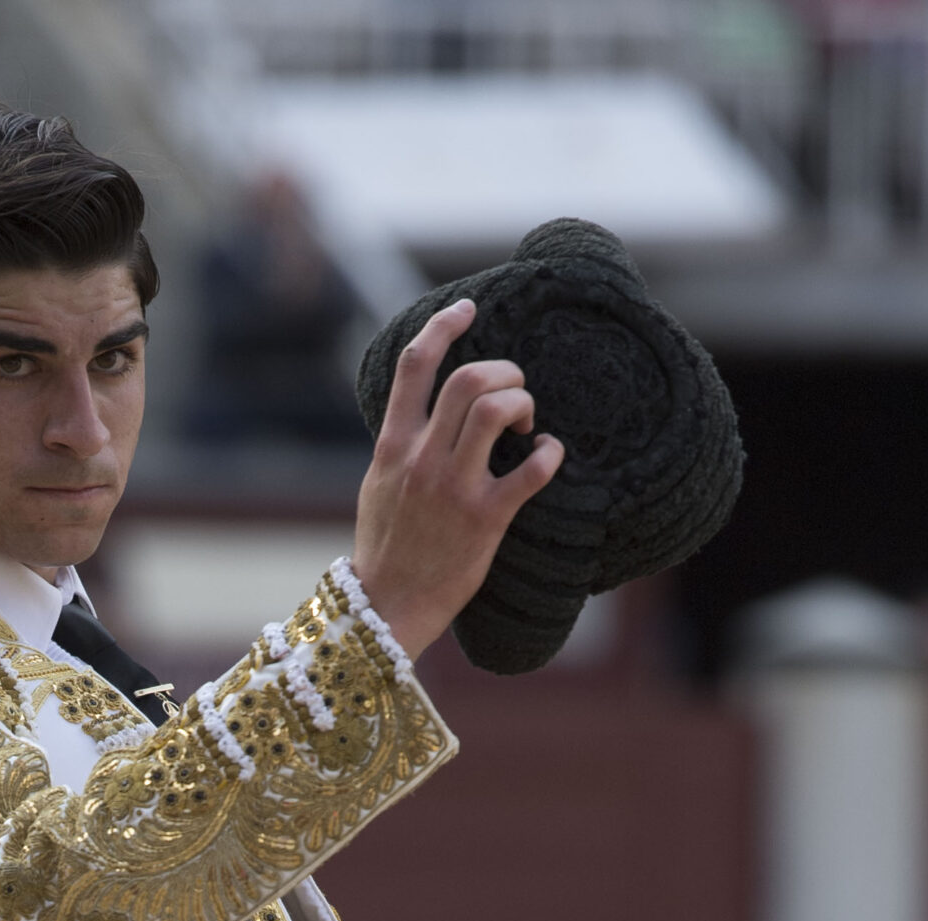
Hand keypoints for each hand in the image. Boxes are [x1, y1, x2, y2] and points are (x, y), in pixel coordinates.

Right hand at [351, 299, 565, 657]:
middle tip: (515, 390)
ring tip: (526, 423)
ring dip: (522, 404)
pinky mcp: (485, 519)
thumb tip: (422, 408)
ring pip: (494, 410)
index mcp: (392, 444)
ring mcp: (452, 488)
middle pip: (467, 379)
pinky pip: (531, 470)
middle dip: (504, 372)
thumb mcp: (378, 483)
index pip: (414, 365)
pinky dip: (549, 454)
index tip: (468, 308)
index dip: (444, 325)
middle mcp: (421, 458)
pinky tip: (546, 456)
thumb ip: (400, 443)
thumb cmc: (386, 545)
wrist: (388, 604)